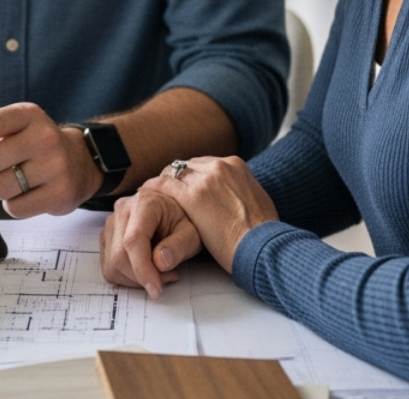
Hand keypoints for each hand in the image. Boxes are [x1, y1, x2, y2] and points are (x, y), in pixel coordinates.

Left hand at [0, 103, 100, 217]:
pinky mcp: (61, 193)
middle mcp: (45, 136)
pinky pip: (16, 208)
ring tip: (11, 180)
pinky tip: (26, 193)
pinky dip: (13, 205)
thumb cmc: (33, 144)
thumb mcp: (7, 129)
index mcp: (28, 115)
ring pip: (0, 187)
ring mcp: (56, 165)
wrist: (81, 161)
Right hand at [99, 189, 202, 298]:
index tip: (156, 289)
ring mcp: (111, 224)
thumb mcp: (192, 233)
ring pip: (112, 265)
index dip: (142, 268)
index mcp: (144, 202)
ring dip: (136, 279)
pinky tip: (148, 268)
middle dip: (142, 277)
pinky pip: (110, 267)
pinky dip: (128, 277)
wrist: (177, 211)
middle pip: (119, 256)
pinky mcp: (107, 238)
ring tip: (161, 272)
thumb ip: (179, 246)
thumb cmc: (186, 220)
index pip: (133, 240)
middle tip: (168, 278)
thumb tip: (160, 263)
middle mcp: (122, 210)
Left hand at [139, 156, 276, 272]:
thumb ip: (243, 194)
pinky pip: (165, 185)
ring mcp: (206, 179)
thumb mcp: (258, 202)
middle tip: (166, 191)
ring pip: (174, 172)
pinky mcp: (193, 196)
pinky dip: (154, 189)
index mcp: (236, 166)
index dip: (192, 176)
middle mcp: (220, 166)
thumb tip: (239, 201)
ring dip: (164, 183)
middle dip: (177, 179)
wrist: (263, 243)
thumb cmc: (263, 232)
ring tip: (153, 193)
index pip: (205, 165)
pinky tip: (146, 196)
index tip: (185, 186)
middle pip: (188, 166)